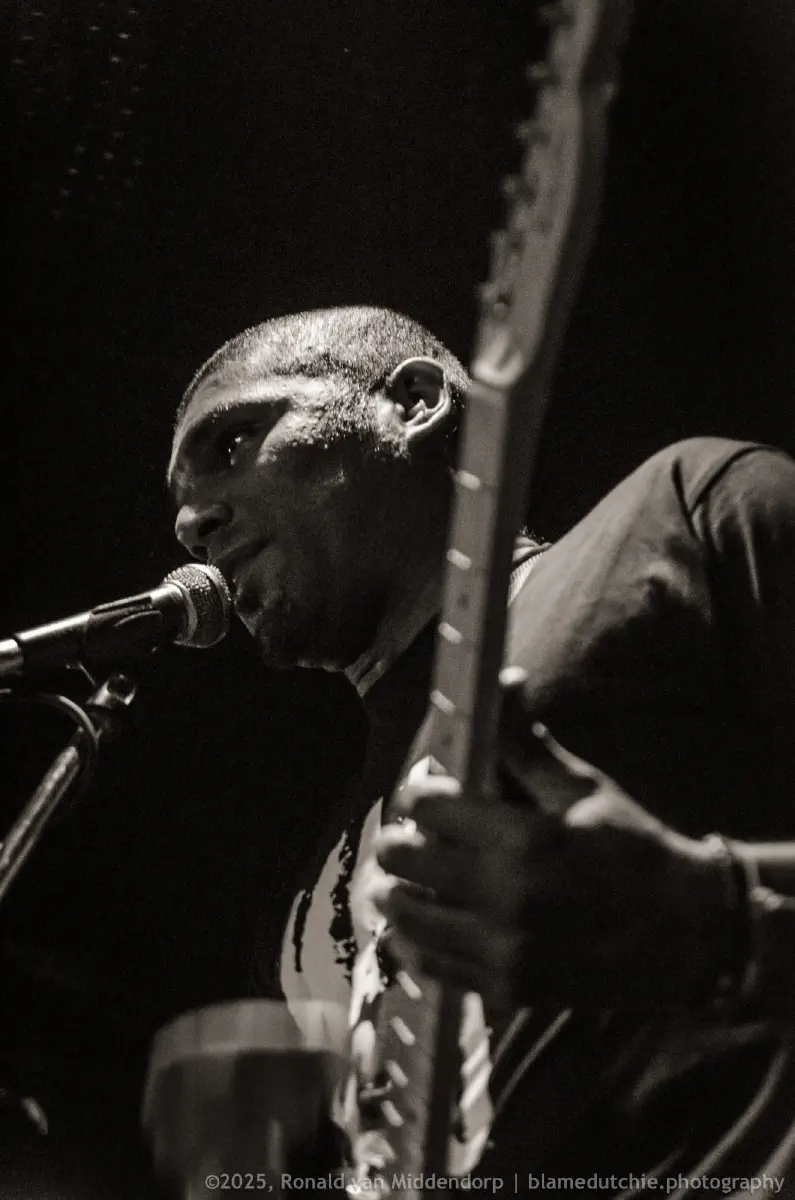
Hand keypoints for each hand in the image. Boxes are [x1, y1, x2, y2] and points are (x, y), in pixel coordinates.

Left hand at [364, 674, 731, 1009]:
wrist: (689, 935)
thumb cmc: (636, 851)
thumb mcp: (583, 788)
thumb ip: (525, 743)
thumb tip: (501, 681)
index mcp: (525, 839)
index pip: (428, 808)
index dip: (418, 794)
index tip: (426, 794)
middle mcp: (506, 898)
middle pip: (402, 862)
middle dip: (397, 841)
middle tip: (406, 836)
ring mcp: (504, 952)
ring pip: (405, 918)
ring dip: (392, 893)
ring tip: (395, 880)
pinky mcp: (507, 989)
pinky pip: (431, 967)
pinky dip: (410, 943)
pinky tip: (412, 927)